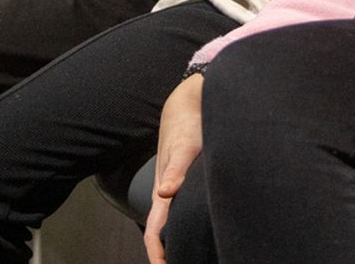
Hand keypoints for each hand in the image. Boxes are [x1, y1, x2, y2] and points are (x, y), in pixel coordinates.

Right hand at [145, 74, 204, 263]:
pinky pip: (180, 210)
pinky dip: (184, 225)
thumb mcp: (185, 148)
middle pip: (161, 232)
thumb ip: (176, 170)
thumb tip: (164, 192)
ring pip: (171, 222)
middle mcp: (167, 193)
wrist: (187, 105)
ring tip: (190, 255)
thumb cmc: (187, 126)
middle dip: (167, 253)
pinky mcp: (184, 181)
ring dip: (175, 241)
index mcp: (163, 191)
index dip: (157, 255)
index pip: (154, 232)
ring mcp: (175, 188)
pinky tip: (199, 229)